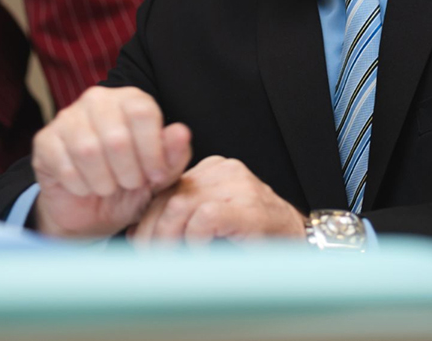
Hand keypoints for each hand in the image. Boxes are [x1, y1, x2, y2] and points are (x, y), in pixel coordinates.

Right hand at [31, 85, 190, 239]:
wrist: (92, 212)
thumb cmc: (131, 187)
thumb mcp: (159, 176)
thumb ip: (173, 155)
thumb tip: (181, 132)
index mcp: (130, 99)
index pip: (143, 112)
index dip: (152, 151)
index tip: (155, 175)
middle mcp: (97, 100)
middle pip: (117, 136)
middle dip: (128, 172)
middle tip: (130, 184)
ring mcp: (67, 118)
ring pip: (88, 151)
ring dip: (104, 181)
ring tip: (109, 187)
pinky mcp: (44, 141)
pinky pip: (63, 165)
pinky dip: (80, 186)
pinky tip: (86, 188)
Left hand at [130, 155, 306, 246]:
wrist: (299, 243)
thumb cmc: (252, 239)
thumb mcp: (208, 226)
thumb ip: (176, 222)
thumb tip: (133, 232)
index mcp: (209, 171)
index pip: (164, 189)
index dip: (146, 220)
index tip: (139, 247)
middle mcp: (222, 171)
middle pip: (168, 197)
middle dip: (152, 233)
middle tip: (148, 260)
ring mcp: (237, 185)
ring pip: (181, 205)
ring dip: (168, 239)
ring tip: (170, 262)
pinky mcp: (249, 206)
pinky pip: (205, 217)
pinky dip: (195, 241)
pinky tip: (199, 255)